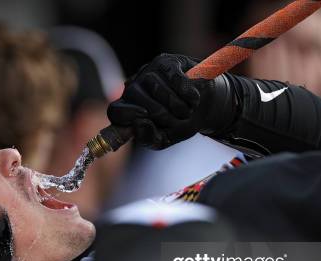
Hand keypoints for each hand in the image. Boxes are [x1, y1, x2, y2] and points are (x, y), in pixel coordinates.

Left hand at [107, 53, 228, 149]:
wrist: (205, 107)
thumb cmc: (179, 123)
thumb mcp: (164, 138)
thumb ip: (149, 137)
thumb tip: (139, 123)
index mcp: (128, 108)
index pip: (115, 111)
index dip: (129, 117)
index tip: (144, 121)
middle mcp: (134, 87)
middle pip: (140, 104)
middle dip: (164, 117)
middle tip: (177, 120)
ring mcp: (149, 71)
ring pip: (160, 91)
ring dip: (179, 108)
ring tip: (186, 110)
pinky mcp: (168, 62)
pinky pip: (177, 81)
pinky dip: (189, 95)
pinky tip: (193, 98)